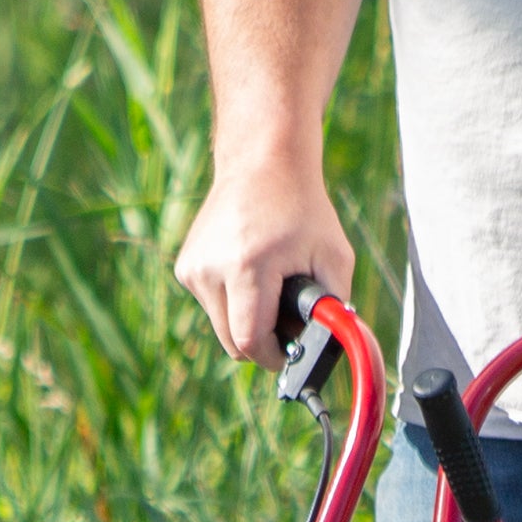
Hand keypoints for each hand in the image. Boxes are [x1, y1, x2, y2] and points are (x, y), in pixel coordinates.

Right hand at [174, 165, 353, 366]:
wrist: (263, 164)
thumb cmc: (304, 211)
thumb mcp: (335, 257)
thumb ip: (333, 307)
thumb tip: (326, 349)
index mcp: (247, 266)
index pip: (250, 341)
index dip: (272, 357)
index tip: (288, 354)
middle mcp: (211, 269)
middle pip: (232, 342)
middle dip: (260, 341)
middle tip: (286, 321)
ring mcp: (193, 268)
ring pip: (220, 327)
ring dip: (245, 320)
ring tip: (268, 287)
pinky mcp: (186, 267)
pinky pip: (213, 306)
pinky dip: (232, 301)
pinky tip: (248, 271)